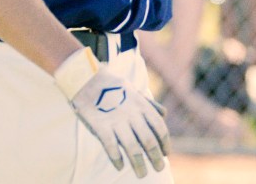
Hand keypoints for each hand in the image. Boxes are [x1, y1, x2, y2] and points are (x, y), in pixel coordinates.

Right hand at [55, 48, 169, 177]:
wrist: (88, 80)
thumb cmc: (114, 87)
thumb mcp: (135, 91)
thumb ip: (150, 104)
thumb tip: (164, 115)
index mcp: (142, 105)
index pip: (159, 127)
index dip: (165, 142)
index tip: (167, 153)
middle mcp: (132, 114)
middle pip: (148, 140)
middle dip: (155, 156)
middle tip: (159, 168)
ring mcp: (116, 121)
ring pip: (132, 147)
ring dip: (138, 163)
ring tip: (142, 174)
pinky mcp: (101, 126)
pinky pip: (111, 146)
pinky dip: (116, 158)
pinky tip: (120, 167)